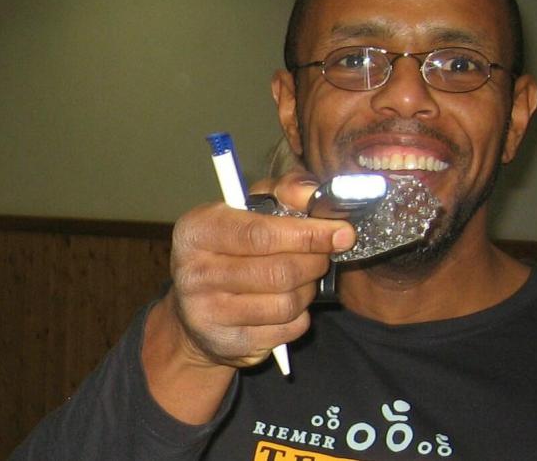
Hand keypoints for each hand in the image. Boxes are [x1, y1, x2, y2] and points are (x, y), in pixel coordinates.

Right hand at [168, 170, 355, 369]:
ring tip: (305, 278)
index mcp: (198, 229)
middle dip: (315, 262)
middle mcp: (194, 272)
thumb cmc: (234, 246)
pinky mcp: (226, 343)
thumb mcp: (251, 208)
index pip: (261, 233)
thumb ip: (286, 192)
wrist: (196, 308)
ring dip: (308, 289)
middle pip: (279, 271)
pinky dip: (300, 315)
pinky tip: (290, 303)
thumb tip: (315, 196)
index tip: (342, 233)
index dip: (308, 234)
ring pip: (287, 303)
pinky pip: (286, 329)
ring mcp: (207, 312)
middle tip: (325, 255)